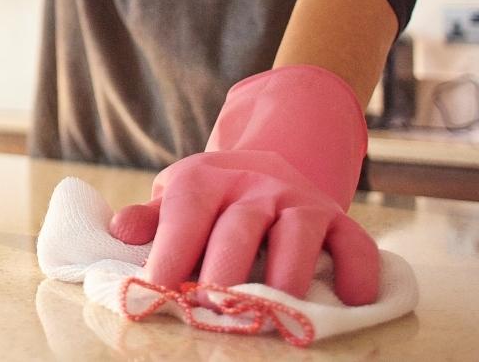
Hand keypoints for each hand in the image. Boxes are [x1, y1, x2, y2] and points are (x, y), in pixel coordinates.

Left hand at [109, 66, 379, 305]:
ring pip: (298, 233)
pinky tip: (352, 300)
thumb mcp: (174, 196)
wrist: (263, 166)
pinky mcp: (338, 218)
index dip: (170, 254)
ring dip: (287, 274)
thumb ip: (149, 217)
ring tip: (276, 312)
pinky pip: (355, 242)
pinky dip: (358, 270)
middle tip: (213, 309)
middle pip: (241, 227)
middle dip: (227, 270)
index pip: (186, 215)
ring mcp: (300, 200)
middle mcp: (256, 184)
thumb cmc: (209, 198)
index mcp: (206, 179)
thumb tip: (120, 229)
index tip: (156, 292)